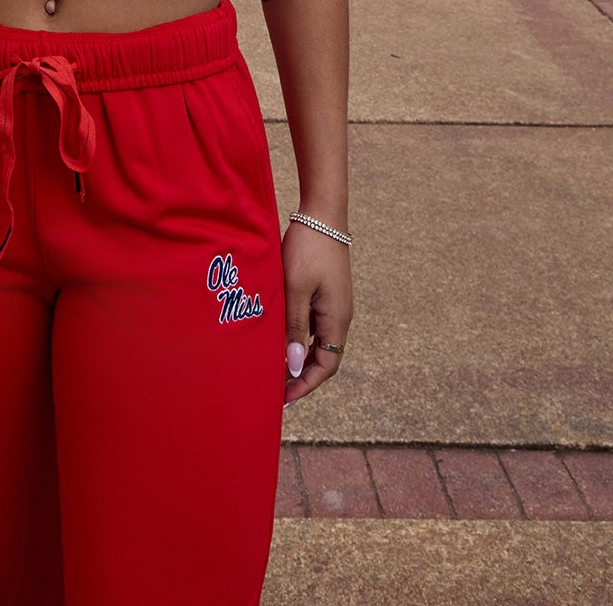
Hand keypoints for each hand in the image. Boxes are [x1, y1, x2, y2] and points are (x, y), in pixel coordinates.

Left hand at [281, 221, 351, 405]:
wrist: (321, 213)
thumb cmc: (308, 249)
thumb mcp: (296, 289)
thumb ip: (295, 327)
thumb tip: (295, 366)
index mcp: (337, 319)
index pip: (326, 366)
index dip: (305, 385)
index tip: (283, 399)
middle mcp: (339, 316)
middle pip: (323, 358)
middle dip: (301, 376)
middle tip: (274, 389)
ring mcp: (333, 304)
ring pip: (317, 341)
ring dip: (298, 356)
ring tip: (273, 367)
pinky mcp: (324, 292)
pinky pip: (313, 323)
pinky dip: (298, 336)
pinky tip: (278, 337)